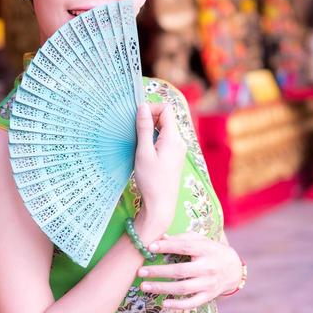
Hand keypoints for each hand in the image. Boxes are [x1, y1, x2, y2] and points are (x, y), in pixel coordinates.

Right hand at [133, 102, 186, 233]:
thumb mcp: (143, 152)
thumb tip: (143, 107)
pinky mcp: (174, 157)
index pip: (167, 109)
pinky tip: (143, 150)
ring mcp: (178, 150)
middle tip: (133, 128)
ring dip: (150, 129)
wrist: (161, 206)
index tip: (137, 116)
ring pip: (164, 129)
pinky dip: (153, 139)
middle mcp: (179, 141)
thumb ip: (143, 128)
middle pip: (166, 118)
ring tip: (137, 140)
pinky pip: (164, 140)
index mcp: (173, 138)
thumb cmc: (151, 181)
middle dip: (150, 117)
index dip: (151, 108)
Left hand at [136, 232, 244, 308]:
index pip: (185, 247)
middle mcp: (208, 267)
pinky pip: (192, 302)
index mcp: (206, 249)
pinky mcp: (208, 296)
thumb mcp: (200, 240)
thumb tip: (159, 237)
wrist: (233, 268)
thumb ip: (181, 238)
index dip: (167, 247)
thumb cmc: (210, 250)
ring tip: (144, 286)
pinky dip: (178, 305)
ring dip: (162, 288)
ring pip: (183, 288)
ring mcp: (208, 283)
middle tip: (140, 271)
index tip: (150, 247)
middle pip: (180, 270)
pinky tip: (164, 303)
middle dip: (159, 271)